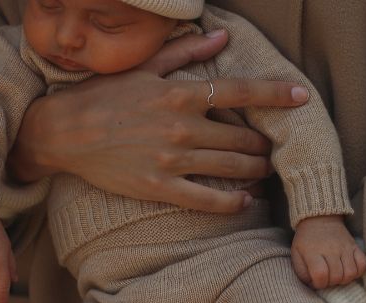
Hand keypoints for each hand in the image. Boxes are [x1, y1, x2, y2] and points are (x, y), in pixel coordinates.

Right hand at [9, 30, 308, 213]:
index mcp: (180, 93)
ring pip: (231, 167)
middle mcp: (182, 127)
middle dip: (265, 143)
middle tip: (274, 147)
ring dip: (256, 170)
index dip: (276, 94)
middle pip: (242, 136)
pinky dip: (231, 202)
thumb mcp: (142, 68)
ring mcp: (173, 160)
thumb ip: (186, 54)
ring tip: (266, 170)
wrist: (63, 133)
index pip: (240, 91)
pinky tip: (245, 201)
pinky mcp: (161, 187)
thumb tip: (222, 36)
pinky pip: (207, 200)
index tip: (302, 97)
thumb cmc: (102, 96)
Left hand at [291, 215, 365, 288]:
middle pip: (336, 276)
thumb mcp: (296, 255)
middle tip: (327, 278)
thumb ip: (301, 272)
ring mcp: (345, 247)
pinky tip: (348, 271)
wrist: (319, 219)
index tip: (316, 281)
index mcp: (313, 252)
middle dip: (331, 283)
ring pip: (350, 273)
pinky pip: (363, 264)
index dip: (319, 284)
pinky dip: (358, 272)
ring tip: (337, 276)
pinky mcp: (355, 246)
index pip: (320, 275)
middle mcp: (330, 250)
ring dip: (344, 280)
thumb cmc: (306, 241)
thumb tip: (313, 284)